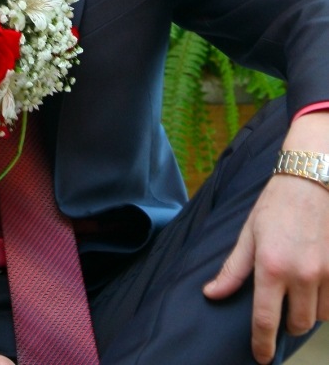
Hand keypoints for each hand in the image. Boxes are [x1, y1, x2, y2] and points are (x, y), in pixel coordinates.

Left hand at [203, 173, 328, 362]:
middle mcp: (301, 275)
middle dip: (287, 325)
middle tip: (279, 311)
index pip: (266, 320)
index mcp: (272, 266)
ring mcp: (326, 273)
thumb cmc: (275, 205)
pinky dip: (324, 303)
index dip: (262, 344)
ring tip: (296, 294)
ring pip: (319, 316)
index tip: (261, 357)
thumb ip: (233, 270)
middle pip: (297, 324)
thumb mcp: (249, 234)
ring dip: (307, 313)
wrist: (311, 181)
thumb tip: (212, 294)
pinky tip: (313, 288)